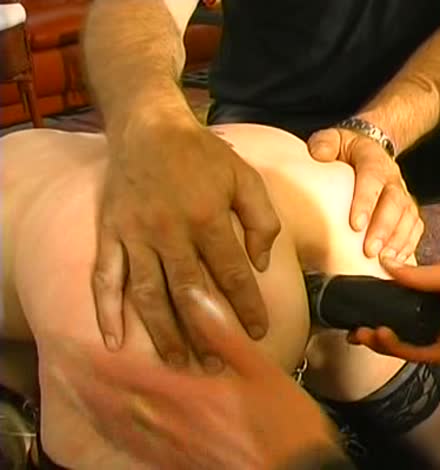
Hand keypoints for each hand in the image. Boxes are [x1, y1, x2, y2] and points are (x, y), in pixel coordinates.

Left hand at [56, 290, 342, 469]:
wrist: (296, 469)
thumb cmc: (283, 419)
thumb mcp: (260, 369)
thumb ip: (223, 333)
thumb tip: (195, 294)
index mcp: (190, 394)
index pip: (132, 374)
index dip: (101, 361)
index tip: (77, 347)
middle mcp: (174, 422)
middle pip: (119, 404)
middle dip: (89, 387)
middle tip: (65, 371)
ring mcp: (177, 448)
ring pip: (125, 429)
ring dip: (98, 411)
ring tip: (78, 397)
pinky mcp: (185, 463)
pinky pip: (142, 452)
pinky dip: (121, 438)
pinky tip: (115, 432)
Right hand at [93, 117, 280, 365]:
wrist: (148, 127)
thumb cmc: (202, 155)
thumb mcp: (245, 178)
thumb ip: (261, 220)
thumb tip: (261, 265)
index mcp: (207, 218)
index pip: (232, 274)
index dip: (246, 306)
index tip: (258, 332)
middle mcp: (169, 231)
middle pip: (189, 293)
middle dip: (205, 332)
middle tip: (216, 364)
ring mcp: (135, 235)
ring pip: (148, 294)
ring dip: (163, 332)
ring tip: (178, 363)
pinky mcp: (110, 233)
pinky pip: (105, 277)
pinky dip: (106, 310)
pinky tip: (113, 340)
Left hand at [308, 127, 422, 261]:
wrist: (371, 148)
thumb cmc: (347, 150)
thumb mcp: (334, 138)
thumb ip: (325, 143)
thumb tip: (319, 155)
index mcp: (373, 160)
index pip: (372, 179)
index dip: (366, 202)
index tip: (355, 225)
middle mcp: (392, 178)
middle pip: (395, 203)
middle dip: (383, 229)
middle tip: (370, 251)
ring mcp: (403, 195)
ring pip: (408, 217)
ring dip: (398, 240)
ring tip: (385, 260)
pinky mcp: (408, 210)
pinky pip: (416, 227)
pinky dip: (409, 245)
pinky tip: (398, 262)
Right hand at [349, 260, 439, 366]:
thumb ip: (417, 276)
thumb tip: (384, 263)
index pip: (406, 295)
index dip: (384, 296)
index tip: (362, 295)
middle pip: (401, 320)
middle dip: (376, 321)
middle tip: (353, 321)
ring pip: (404, 339)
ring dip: (381, 337)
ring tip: (359, 332)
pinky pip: (416, 351)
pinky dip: (396, 347)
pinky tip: (380, 335)